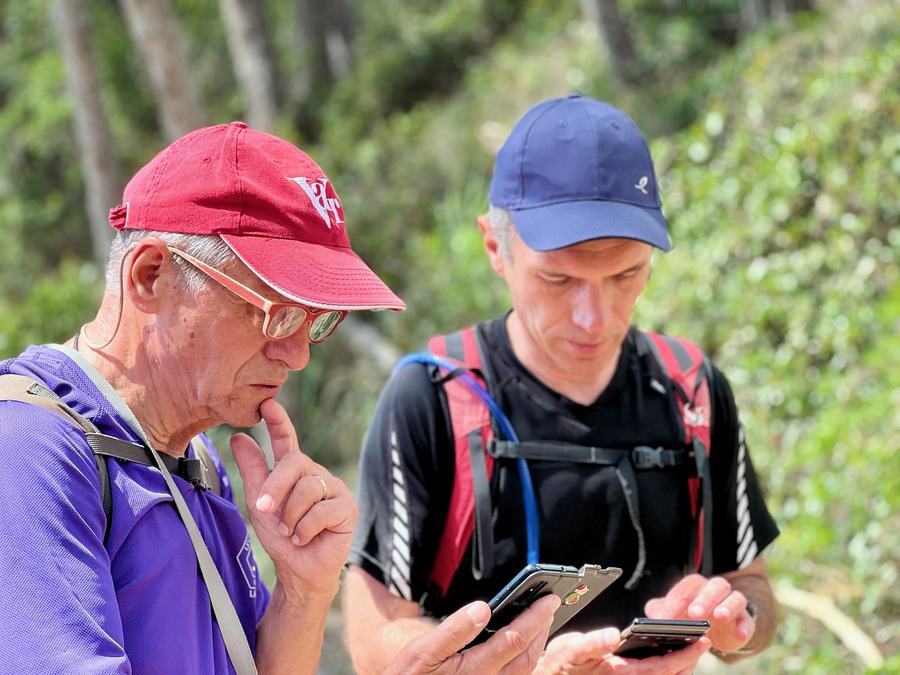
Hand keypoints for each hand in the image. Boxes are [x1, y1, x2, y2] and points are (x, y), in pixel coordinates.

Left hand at [231, 398, 356, 596]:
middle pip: (295, 463)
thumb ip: (253, 471)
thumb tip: (238, 437)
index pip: (288, 440)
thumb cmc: (281, 538)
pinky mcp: (348, 507)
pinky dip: (305, 529)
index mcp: (296, 472)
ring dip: (291, 515)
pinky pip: (322, 510)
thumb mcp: (260, 503)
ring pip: (308, 488)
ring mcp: (334, 489)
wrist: (299, 571)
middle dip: (276, 486)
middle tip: (264, 509)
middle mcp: (317, 475)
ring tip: (289, 532)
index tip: (267, 404)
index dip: (278, 422)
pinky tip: (304, 538)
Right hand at [386, 594, 559, 673]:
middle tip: (550, 605)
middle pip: (527, 656)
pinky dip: (524, 657)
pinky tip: (521, 644)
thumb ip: (453, 630)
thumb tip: (482, 608)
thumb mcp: (422, 651)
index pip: (514, 640)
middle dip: (541, 629)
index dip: (535, 617)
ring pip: (524, 669)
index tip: (549, 599)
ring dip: (536, 643)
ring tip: (540, 621)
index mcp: (474, 670)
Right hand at [535, 629, 708, 673]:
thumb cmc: (562, 665)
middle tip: (702, 642)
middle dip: (689, 660)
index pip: (663, 666)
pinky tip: (667, 659)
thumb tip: (613, 635)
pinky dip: (666, 670)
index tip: (702, 641)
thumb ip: (594, 642)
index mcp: (622, 673)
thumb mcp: (573, 649)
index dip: (685, 654)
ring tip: (690, 649)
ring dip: (680, 667)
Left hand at [645, 574, 754, 655]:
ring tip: (719, 617)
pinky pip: (748, 620)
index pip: (686, 588)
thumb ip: (661, 613)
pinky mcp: (744, 621)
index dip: (676, 602)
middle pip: (713, 586)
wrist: (717, 628)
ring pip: (735, 598)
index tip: (668, 618)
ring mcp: (732, 604)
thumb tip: (649, 620)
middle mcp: (715, 590)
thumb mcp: (673, 614)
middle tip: (694, 613)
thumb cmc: (690, 617)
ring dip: (727, 606)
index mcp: (695, 586)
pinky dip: (744, 626)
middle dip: (704, 598)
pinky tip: (738, 635)